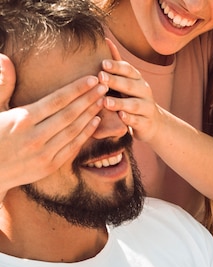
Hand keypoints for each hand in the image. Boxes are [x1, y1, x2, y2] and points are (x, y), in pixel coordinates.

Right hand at [0, 53, 104, 198]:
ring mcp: (44, 154)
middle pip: (70, 114)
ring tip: (103, 101)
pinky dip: (85, 134)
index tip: (91, 79)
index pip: (56, 101)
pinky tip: (95, 122)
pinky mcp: (50, 166)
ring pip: (74, 131)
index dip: (76, 89)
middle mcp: (36, 137)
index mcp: (22, 119)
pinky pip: (72, 148)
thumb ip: (2, 85)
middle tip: (104, 86)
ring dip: (91, 114)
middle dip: (89, 99)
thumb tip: (5, 57)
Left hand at [100, 39, 163, 143]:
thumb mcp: (127, 81)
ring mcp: (147, 108)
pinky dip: (130, 119)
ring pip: (134, 104)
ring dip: (120, 103)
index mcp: (138, 79)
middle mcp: (144, 91)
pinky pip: (138, 121)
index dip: (116, 66)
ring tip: (105, 101)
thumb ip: (117, 64)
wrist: (152, 123)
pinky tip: (120, 117)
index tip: (102, 64)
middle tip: (101, 77)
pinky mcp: (146, 123)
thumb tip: (106, 40)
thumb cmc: (133, 98)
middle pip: (130, 85)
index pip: (128, 70)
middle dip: (116, 81)